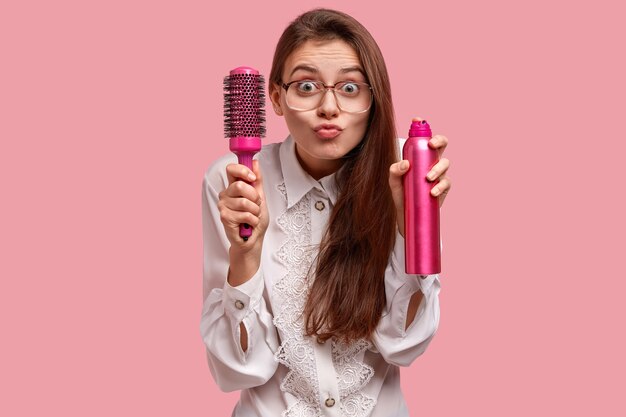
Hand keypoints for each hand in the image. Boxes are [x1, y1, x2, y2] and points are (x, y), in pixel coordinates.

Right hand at [218, 160, 268, 252]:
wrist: (253, 239)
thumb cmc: (255, 219)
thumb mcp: (260, 197)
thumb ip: (257, 180)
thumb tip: (255, 163)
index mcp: (233, 187)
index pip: (231, 170)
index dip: (242, 170)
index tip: (252, 177)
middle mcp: (226, 194)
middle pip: (239, 185)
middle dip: (254, 196)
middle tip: (256, 204)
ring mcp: (224, 206)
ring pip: (244, 202)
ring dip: (255, 211)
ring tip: (253, 216)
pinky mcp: (225, 217)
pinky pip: (245, 214)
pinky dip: (253, 220)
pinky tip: (249, 224)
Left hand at [389, 117, 451, 236]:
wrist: (406, 215)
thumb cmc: (401, 194)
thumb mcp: (393, 182)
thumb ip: (394, 171)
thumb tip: (405, 164)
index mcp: (419, 156)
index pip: (423, 138)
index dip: (422, 127)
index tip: (417, 120)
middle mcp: (431, 162)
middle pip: (441, 144)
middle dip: (439, 140)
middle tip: (432, 144)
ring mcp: (438, 175)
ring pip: (445, 163)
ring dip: (438, 168)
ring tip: (428, 177)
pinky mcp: (443, 189)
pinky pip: (447, 183)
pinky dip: (440, 186)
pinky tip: (432, 191)